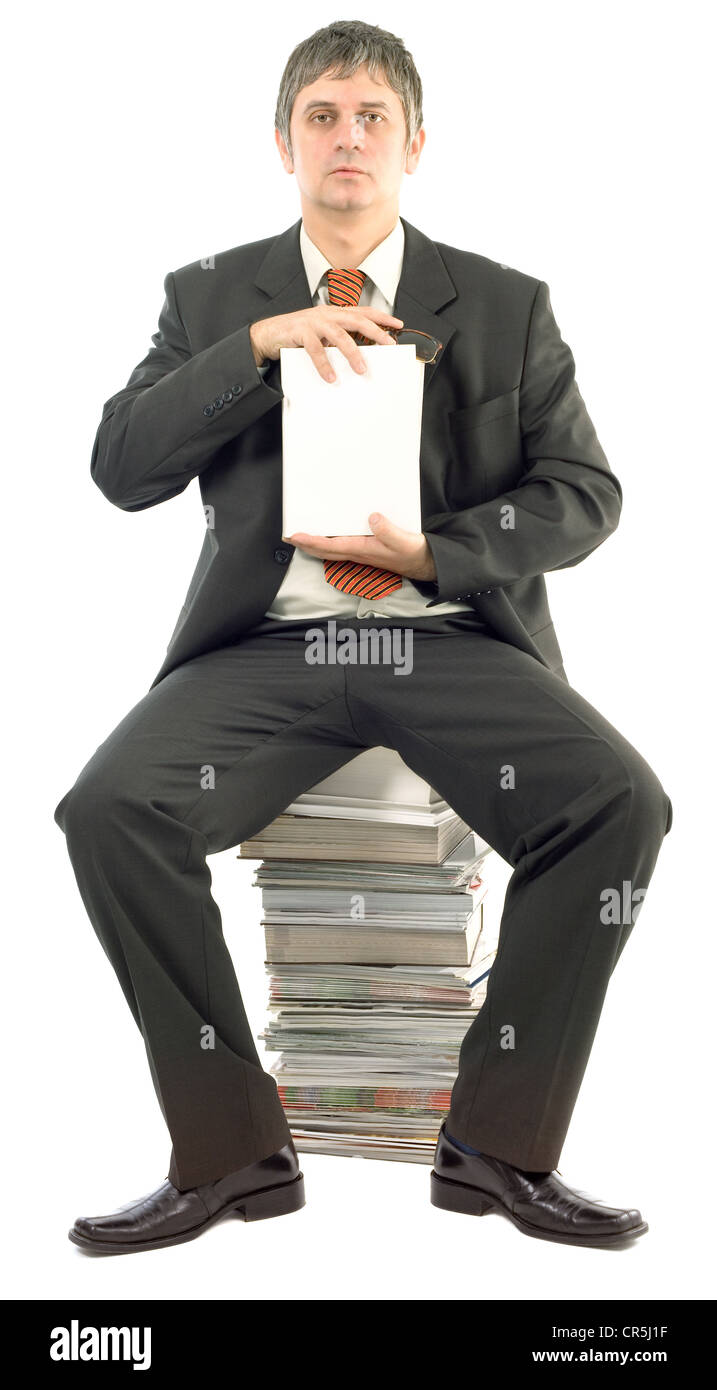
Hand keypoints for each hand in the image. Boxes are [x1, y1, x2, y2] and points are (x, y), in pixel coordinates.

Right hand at [250, 305, 403, 380]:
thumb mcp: (322, 335)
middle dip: (375, 332)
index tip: (398, 324)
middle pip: (356, 319)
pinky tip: (331, 377)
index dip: (381, 316)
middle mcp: (326, 314)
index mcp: (334, 313)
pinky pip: (315, 349)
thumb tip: (360, 356)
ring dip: (353, 352)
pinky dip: (324, 364)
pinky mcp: (300, 332)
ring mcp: (313, 321)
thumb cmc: (298, 336)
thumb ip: (339, 340)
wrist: (268, 333)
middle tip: (389, 345)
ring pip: (339, 334)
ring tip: (362, 369)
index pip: (363, 311)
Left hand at [283, 513, 437, 582]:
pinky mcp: (366, 550)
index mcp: (363, 549)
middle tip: (288, 537)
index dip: (311, 541)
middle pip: (324, 550)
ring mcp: (361, 553)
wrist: (424, 563)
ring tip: (301, 537)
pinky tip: (327, 537)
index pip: (330, 546)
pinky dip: (328, 543)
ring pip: (331, 550)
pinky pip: (341, 547)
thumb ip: (388, 530)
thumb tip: (372, 518)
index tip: (295, 536)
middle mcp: (358, 553)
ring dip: (314, 545)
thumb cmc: (413, 553)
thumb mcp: (403, 540)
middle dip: (305, 544)